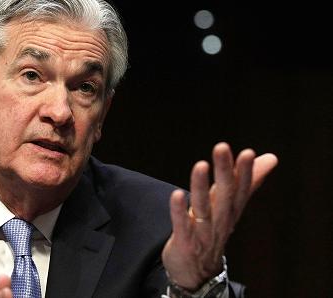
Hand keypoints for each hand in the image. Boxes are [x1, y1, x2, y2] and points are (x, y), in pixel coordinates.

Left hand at [162, 142, 277, 289]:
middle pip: (224, 195)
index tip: (248, 153)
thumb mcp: (231, 208)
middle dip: (224, 172)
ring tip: (201, 165)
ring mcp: (203, 233)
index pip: (241, 190)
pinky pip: (182, 226)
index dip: (245, 173)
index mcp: (230, 211)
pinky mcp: (185, 243)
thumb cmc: (213, 233)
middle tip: (222, 147)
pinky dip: (179, 212)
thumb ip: (247, 182)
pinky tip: (176, 194)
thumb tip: (270, 158)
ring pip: (204, 208)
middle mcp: (220, 221)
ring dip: (201, 187)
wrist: (198, 273)